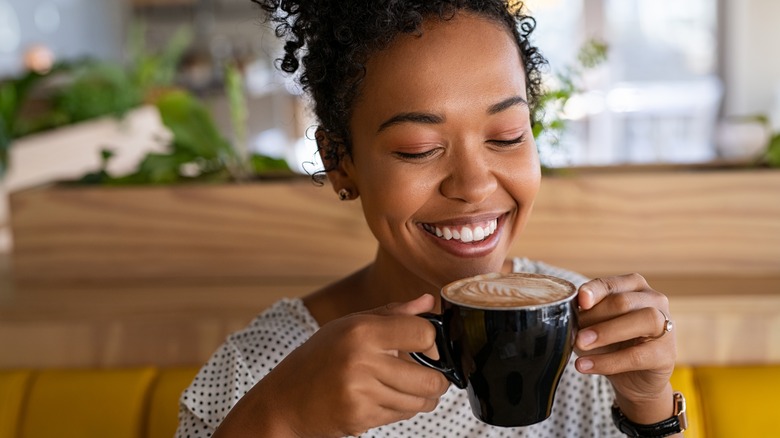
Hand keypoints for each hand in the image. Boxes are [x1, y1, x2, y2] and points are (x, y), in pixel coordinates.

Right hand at [214, 294, 449, 437]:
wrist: (283, 400)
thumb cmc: (318, 359)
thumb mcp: (349, 326)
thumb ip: (392, 314)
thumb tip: (427, 302)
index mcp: (362, 330)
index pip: (423, 334)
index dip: (433, 343)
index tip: (428, 349)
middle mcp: (362, 360)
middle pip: (430, 378)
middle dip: (437, 380)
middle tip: (431, 376)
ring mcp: (360, 393)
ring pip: (419, 402)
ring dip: (422, 399)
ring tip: (409, 389)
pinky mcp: (360, 418)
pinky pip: (401, 416)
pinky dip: (401, 410)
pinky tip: (385, 399)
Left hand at [574, 273, 676, 423]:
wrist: (633, 380)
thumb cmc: (612, 344)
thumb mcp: (594, 326)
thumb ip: (585, 317)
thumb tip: (569, 316)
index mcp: (633, 287)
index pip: (610, 284)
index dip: (594, 291)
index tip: (580, 301)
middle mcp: (654, 300)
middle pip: (624, 302)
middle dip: (596, 316)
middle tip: (575, 333)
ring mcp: (666, 325)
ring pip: (642, 320)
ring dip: (606, 333)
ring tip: (580, 345)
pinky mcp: (667, 354)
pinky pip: (638, 355)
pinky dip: (609, 361)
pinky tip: (587, 366)